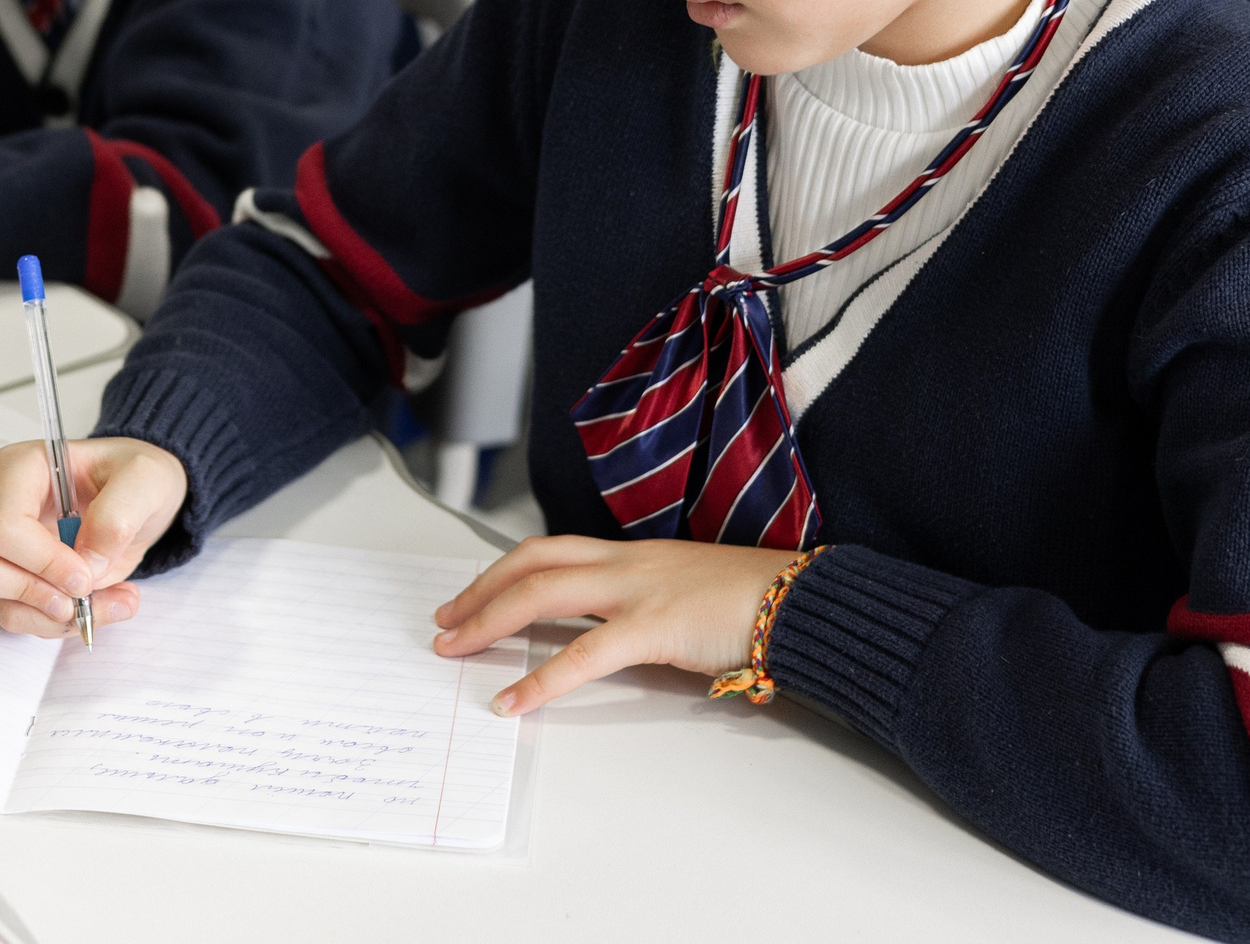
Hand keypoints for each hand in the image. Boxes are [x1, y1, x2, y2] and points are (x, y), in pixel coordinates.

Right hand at [0, 437, 188, 637]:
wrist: (135, 497)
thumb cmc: (132, 478)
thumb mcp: (146, 479)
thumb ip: (119, 515)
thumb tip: (87, 564)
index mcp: (16, 468)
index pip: (0, 525)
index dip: (42, 562)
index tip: (87, 577)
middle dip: (30, 592)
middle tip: (82, 594)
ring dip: (46, 615)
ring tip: (101, 604)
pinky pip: (8, 612)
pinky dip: (50, 622)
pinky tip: (90, 606)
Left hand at [432, 535, 797, 716]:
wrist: (803, 601)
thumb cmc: (757, 604)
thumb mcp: (688, 599)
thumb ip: (649, 613)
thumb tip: (617, 642)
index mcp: (633, 556)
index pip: (552, 550)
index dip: (505, 570)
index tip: (474, 593)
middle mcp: (626, 563)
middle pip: (532, 562)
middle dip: (480, 590)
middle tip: (445, 619)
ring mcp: (637, 589)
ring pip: (542, 592)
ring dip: (489, 619)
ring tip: (455, 646)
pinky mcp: (654, 626)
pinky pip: (583, 654)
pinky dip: (540, 679)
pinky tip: (511, 699)